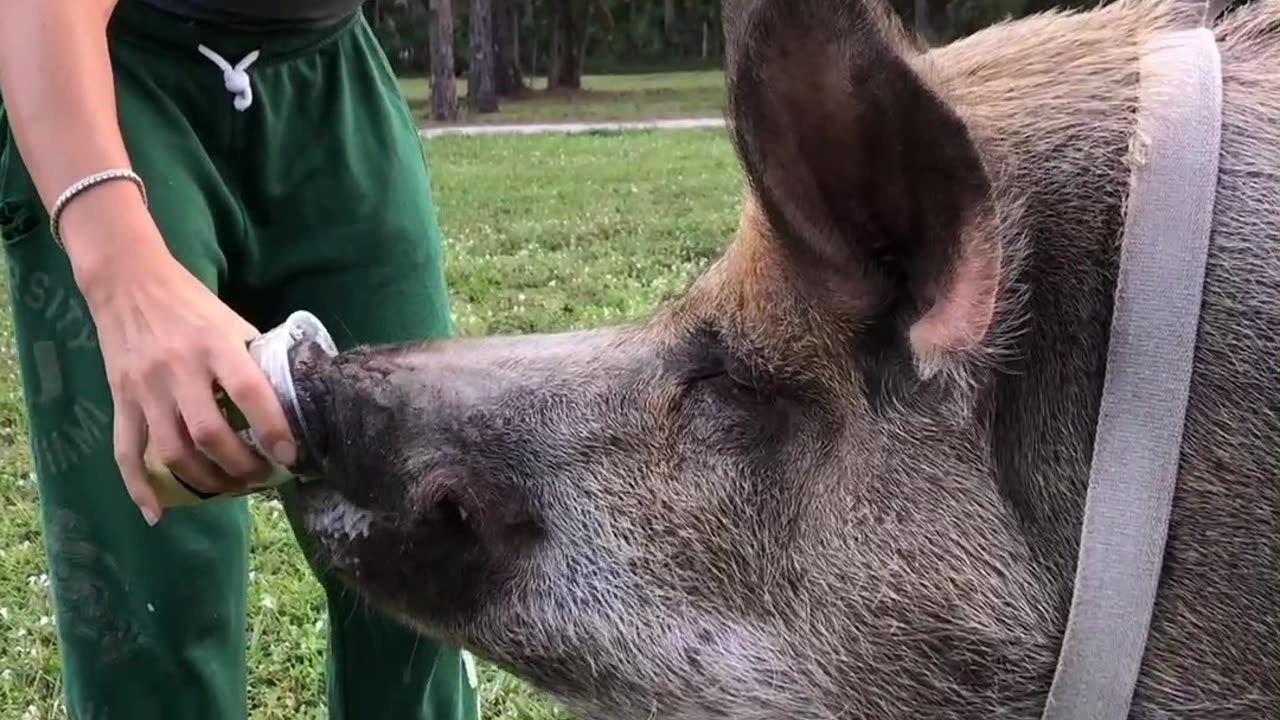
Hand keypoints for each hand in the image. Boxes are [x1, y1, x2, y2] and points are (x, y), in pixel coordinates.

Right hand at [61, 183, 296, 524]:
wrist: (128, 283)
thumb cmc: (192, 305)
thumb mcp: (233, 323)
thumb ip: (255, 361)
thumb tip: (291, 401)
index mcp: (215, 345)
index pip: (250, 392)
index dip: (272, 428)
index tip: (289, 455)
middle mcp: (178, 370)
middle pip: (209, 433)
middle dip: (240, 466)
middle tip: (260, 477)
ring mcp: (145, 389)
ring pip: (172, 451)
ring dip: (204, 480)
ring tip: (228, 489)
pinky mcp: (121, 400)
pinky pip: (125, 451)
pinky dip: (139, 487)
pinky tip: (157, 513)